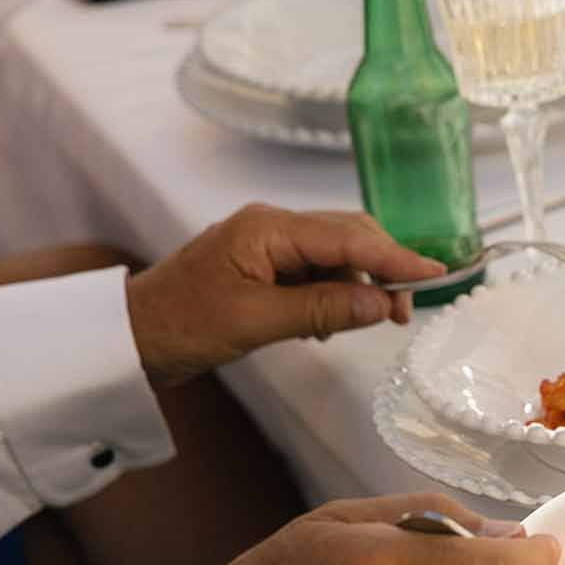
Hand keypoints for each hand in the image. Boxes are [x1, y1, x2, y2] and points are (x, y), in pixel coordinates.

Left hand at [125, 204, 446, 386]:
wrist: (128, 337)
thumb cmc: (180, 325)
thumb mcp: (256, 321)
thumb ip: (323, 309)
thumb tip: (381, 303)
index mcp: (268, 229)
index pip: (349, 237)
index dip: (396, 257)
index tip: (436, 274)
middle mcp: (272, 227)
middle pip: (349, 236)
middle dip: (382, 269)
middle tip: (402, 313)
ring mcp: (267, 245)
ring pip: (335, 255)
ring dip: (356, 286)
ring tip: (360, 324)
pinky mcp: (263, 266)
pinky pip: (315, 273)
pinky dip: (332, 295)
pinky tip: (326, 325)